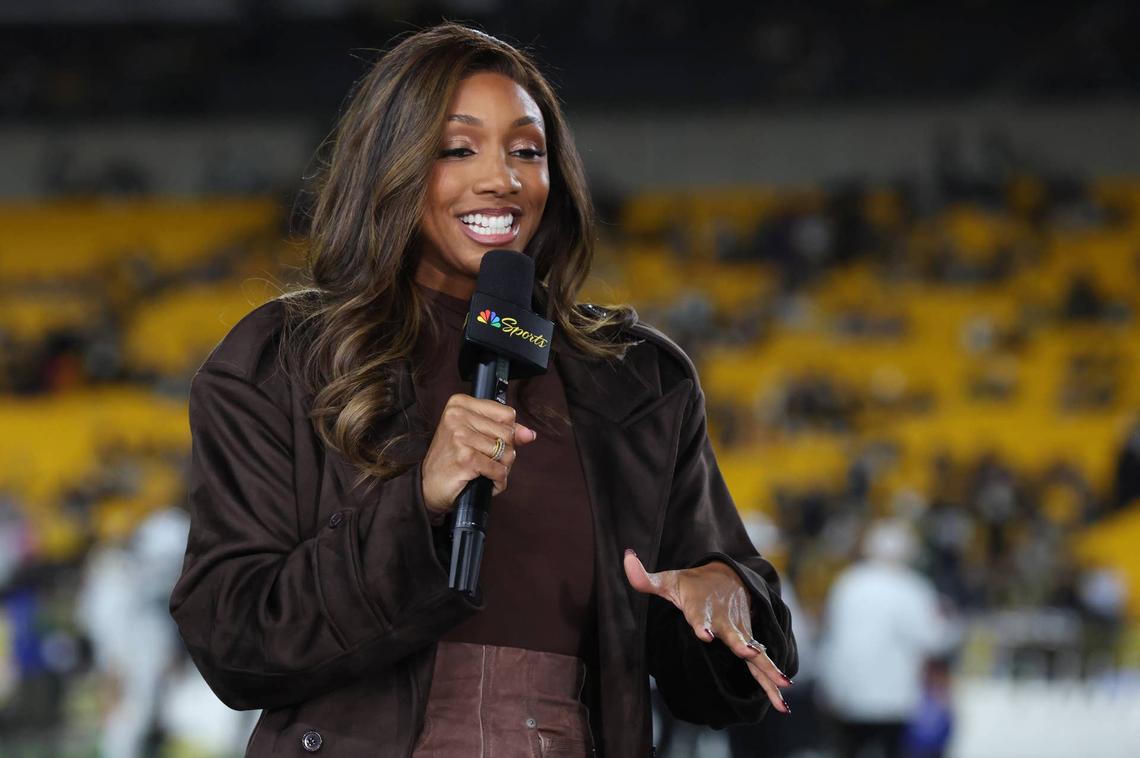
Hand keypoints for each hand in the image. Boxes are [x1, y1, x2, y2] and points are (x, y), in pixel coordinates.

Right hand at [421, 394, 537, 515]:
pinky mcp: (466, 458)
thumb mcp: (476, 436)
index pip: (507, 414)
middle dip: (505, 453)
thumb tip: (530, 434)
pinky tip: (485, 481)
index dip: (507, 433)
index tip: (491, 442)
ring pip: (506, 453)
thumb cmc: (452, 459)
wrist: (427, 486)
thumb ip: (505, 431)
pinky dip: (497, 481)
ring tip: (484, 471)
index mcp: (461, 404)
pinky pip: (499, 470)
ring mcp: (461, 436)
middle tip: (487, 460)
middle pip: (508, 433)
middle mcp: (458, 416)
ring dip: (501, 469)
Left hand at [623, 550, 792, 713]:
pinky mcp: (749, 641)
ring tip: (783, 687)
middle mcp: (724, 622)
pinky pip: (761, 663)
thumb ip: (645, 578)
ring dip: (768, 669)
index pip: (699, 616)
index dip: (701, 625)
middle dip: (741, 645)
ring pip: (755, 653)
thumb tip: (626, 557)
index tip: (705, 634)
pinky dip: (772, 680)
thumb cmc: (692, 584)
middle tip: (750, 653)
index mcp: (701, 609)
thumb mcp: (668, 580)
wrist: (728, 576)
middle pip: (733, 635)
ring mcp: (739, 632)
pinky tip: (783, 703)